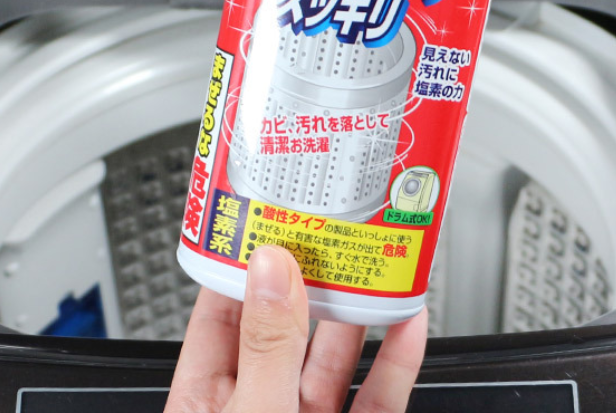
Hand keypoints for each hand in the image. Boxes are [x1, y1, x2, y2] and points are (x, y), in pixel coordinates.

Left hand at [164, 245, 428, 412]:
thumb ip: (267, 347)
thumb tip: (273, 268)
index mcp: (208, 401)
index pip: (222, 313)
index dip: (246, 264)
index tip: (272, 221)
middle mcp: (257, 407)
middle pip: (286, 327)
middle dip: (312, 279)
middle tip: (333, 231)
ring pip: (333, 357)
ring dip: (358, 311)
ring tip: (374, 262)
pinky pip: (378, 397)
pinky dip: (397, 360)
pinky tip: (407, 323)